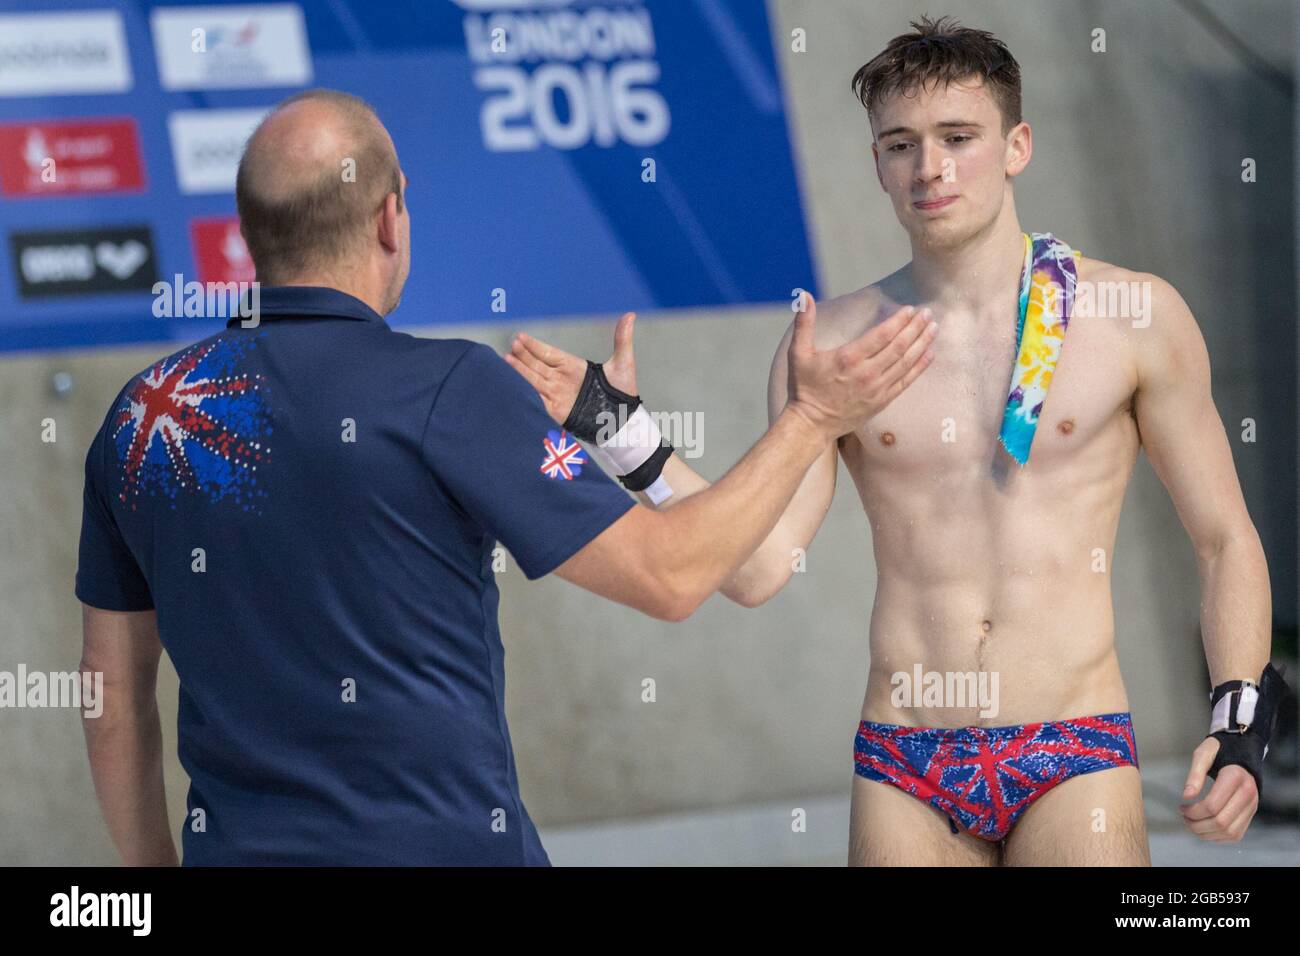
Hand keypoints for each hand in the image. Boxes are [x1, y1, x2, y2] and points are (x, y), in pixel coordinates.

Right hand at [504, 312, 637, 425]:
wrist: (622, 422)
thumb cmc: (623, 394)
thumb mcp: (623, 363)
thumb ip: (622, 339)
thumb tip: (630, 315)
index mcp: (573, 367)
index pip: (548, 353)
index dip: (534, 346)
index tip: (520, 337)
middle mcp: (561, 379)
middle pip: (537, 365)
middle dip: (524, 356)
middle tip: (512, 345)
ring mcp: (557, 395)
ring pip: (533, 380)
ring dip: (519, 371)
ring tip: (506, 359)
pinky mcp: (555, 412)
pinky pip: (536, 400)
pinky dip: (524, 393)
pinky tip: (512, 384)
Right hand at [785, 292, 935, 440]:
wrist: (811, 424)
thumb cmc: (804, 387)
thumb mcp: (798, 353)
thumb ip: (804, 323)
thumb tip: (804, 295)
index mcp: (848, 358)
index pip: (882, 334)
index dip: (899, 320)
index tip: (910, 309)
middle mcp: (866, 373)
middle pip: (899, 346)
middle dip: (916, 328)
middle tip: (928, 314)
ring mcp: (876, 389)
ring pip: (906, 363)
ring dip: (922, 344)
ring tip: (933, 329)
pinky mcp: (881, 402)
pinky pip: (906, 382)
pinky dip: (919, 367)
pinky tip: (929, 354)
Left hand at [1180, 736, 1259, 841]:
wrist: (1242, 750)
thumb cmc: (1220, 750)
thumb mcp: (1203, 754)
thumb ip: (1194, 774)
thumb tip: (1186, 796)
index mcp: (1235, 777)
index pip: (1212, 806)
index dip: (1192, 811)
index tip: (1181, 807)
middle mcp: (1248, 794)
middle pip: (1221, 822)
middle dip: (1197, 825)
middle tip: (1184, 817)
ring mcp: (1252, 806)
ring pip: (1229, 832)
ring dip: (1206, 833)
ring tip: (1192, 824)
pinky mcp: (1251, 813)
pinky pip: (1236, 834)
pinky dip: (1218, 836)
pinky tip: (1204, 827)